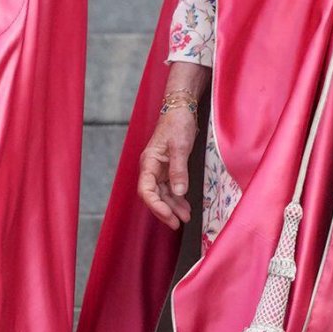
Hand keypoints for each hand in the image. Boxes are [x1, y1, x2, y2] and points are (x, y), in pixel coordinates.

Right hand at [137, 106, 197, 229]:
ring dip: (172, 206)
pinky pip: (169, 187)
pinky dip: (177, 197)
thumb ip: (179, 170)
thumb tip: (178, 192)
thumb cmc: (177, 123)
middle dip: (165, 210)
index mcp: (149, 162)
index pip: (146, 190)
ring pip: (162, 193)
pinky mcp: (168, 167)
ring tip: (186, 217)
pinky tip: (185, 205)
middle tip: (178, 223)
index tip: (169, 217)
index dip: (156, 206)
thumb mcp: (180, 146)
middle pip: (153, 195)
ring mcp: (159, 168)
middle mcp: (151, 167)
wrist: (181, 108)